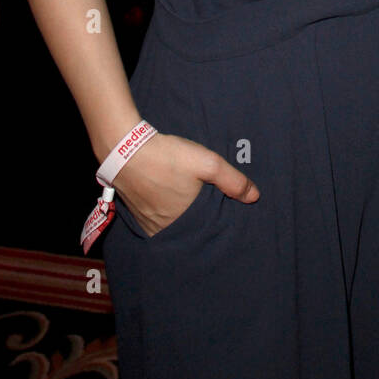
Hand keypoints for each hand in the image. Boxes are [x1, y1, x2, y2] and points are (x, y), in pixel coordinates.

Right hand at [112, 133, 258, 237]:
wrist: (124, 149)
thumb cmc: (167, 157)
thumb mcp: (207, 163)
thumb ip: (232, 181)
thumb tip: (254, 197)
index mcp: (183, 223)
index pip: (207, 229)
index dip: (216, 219)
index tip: (221, 208)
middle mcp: (164, 229)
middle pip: (189, 227)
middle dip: (199, 217)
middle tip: (205, 200)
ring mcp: (148, 223)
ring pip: (172, 223)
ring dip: (181, 213)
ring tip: (188, 197)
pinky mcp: (136, 213)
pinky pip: (157, 218)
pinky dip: (165, 210)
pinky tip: (169, 194)